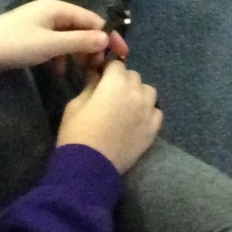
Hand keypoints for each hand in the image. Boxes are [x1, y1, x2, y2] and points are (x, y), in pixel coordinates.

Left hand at [0, 0, 122, 74]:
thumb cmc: (15, 45)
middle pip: (82, 28)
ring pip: (70, 39)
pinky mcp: (33, 38)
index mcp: (58, 8)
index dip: (108, 36)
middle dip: (92, 47)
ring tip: (81, 73)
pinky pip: (56, 46)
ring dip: (77, 54)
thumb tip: (106, 39)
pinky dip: (61, 58)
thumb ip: (80, 42)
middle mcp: (52, 12)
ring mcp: (41, 25)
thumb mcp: (50, 45)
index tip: (121, 55)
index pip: (93, 20)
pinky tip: (59, 72)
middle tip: (98, 68)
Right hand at [57, 59, 161, 173]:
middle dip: (122, 80)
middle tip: (110, 93)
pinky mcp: (153, 128)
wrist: (89, 166)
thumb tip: (96, 75)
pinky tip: (137, 119)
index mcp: (115, 83)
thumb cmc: (77, 133)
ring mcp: (148, 111)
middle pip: (134, 76)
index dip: (107, 69)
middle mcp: (136, 92)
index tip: (100, 77)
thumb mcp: (75, 105)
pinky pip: (156, 111)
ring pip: (148, 91)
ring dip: (138, 93)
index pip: (116, 64)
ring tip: (127, 105)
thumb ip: (89, 86)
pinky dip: (148, 111)